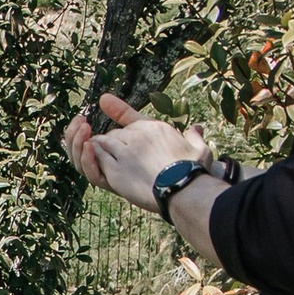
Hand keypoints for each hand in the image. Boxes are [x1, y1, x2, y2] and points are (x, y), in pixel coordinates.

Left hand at [70, 93, 205, 210]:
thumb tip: (197, 128)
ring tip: (96, 151)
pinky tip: (93, 160)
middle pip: (115, 134)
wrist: (183, 190)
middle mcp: (138, 137)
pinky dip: (93, 158)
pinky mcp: (116, 170)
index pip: (131, 120)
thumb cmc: (194, 171)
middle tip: (109, 149)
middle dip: (111, 141)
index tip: (105, 104)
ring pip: (104, 143)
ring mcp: (125, 153)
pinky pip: (99, 158)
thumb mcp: (200, 149)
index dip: (120, 119)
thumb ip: (195, 137)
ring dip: (99, 147)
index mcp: (155, 128)